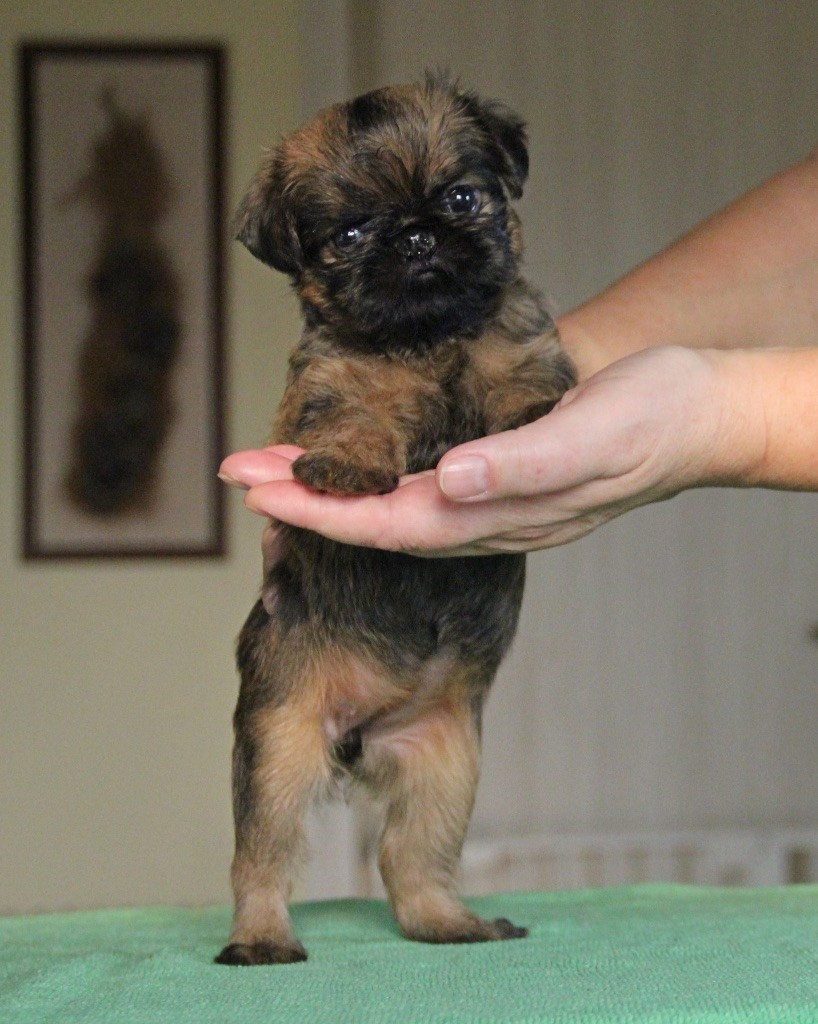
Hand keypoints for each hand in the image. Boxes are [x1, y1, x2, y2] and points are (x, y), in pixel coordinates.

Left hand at [219, 347, 764, 554]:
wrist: (697, 411)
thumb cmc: (652, 420)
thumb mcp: (593, 436)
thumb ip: (521, 466)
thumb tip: (449, 481)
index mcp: (497, 516)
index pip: (388, 524)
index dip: (320, 510)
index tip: (260, 488)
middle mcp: (483, 516)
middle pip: (374, 520)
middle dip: (303, 499)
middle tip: (238, 471)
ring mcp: (489, 496)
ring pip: (389, 503)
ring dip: (329, 485)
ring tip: (272, 462)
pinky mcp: (495, 469)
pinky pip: (416, 481)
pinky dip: (370, 469)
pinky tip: (350, 452)